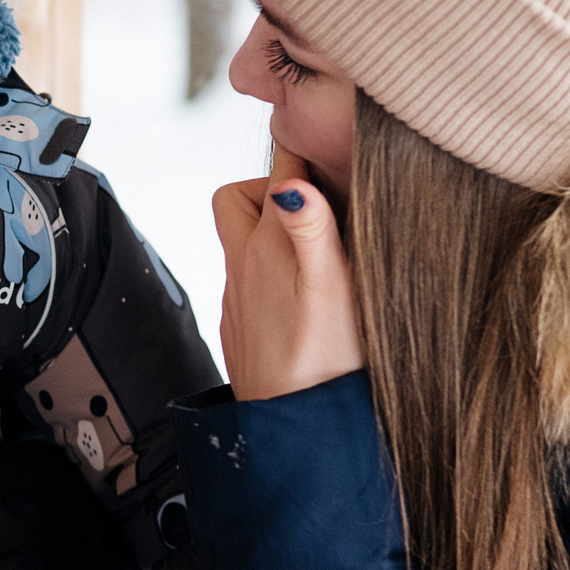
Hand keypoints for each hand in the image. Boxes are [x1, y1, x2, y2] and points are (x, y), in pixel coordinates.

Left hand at [211, 144, 363, 401]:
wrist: (292, 428)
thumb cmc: (322, 362)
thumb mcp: (330, 289)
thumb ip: (312, 231)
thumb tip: (291, 182)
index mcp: (267, 246)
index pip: (277, 173)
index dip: (302, 152)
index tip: (326, 141)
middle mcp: (243, 266)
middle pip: (239, 200)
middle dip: (272, 188)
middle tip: (318, 202)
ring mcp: (240, 296)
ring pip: (246, 243)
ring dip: (275, 233)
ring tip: (320, 246)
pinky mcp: (243, 324)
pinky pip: (252, 279)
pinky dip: (275, 271)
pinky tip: (306, 292)